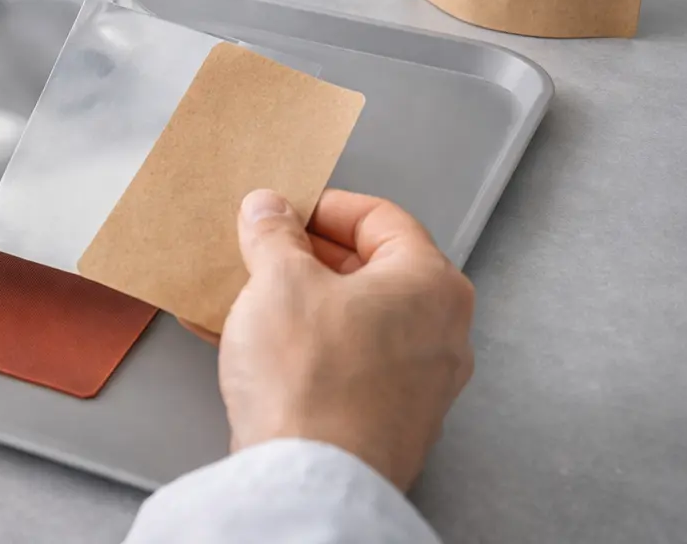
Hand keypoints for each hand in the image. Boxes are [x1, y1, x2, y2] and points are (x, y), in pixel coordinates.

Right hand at [213, 188, 474, 491]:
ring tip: (246, 295)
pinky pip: (343, 364)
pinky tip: (248, 344)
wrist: (309, 479)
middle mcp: (440, 334)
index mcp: (431, 285)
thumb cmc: (312, 381)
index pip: (381, 219)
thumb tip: (270, 212)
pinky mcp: (386, 422)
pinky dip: (302, 347)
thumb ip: (274, 234)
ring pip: (353, 321)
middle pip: (370, 271)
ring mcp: (418, 384)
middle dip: (307, 257)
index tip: (285, 210)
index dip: (325, 207)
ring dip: (299, 302)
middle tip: (262, 251)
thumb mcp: (278, 279)